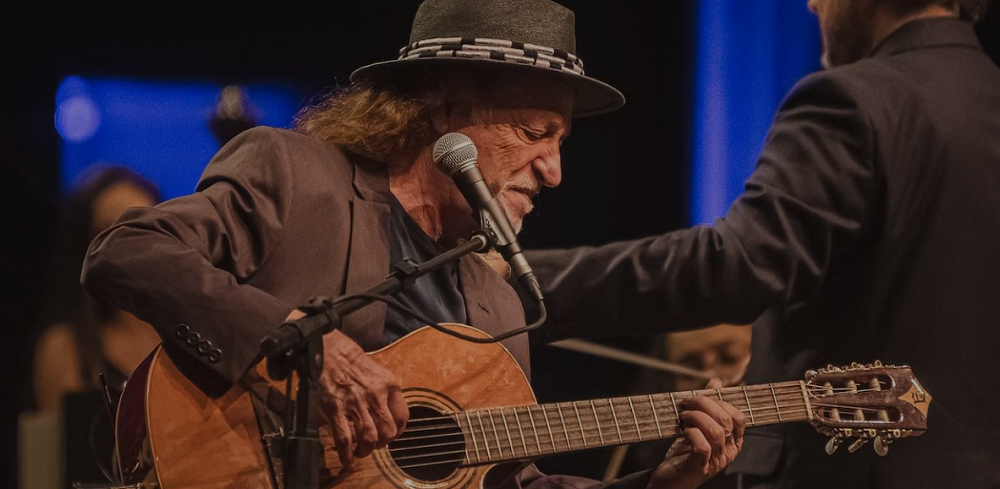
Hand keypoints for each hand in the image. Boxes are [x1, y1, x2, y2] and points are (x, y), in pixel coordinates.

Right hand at [285, 309, 408, 469]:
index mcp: (389, 385)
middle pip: (388, 431)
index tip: (392, 435)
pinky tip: (347, 459)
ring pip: (369, 438)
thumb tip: (387, 411)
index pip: (403, 416)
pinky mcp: (336, 408)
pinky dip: (346, 454)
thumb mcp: (377, 371)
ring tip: (361, 452)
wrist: (326, 347)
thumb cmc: (350, 358)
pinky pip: (344, 438)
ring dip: (366, 450)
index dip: (398, 431)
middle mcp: (376, 395)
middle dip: (382, 444)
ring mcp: (356, 403)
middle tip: (374, 445)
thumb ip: (384, 391)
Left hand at [647, 378, 744, 488]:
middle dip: (704, 404)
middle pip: (725, 421)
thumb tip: (716, 382)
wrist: (670, 479)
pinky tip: (684, 431)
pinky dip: (692, 433)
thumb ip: (709, 405)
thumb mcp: (699, 426)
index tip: (702, 396)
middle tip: (686, 403)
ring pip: (715, 432)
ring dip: (696, 417)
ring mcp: (715, 461)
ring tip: (683, 416)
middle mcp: (728, 452)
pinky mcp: (699, 467)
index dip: (721, 402)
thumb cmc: (686, 452)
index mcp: (733, 442)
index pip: (739, 417)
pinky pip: (702, 446)